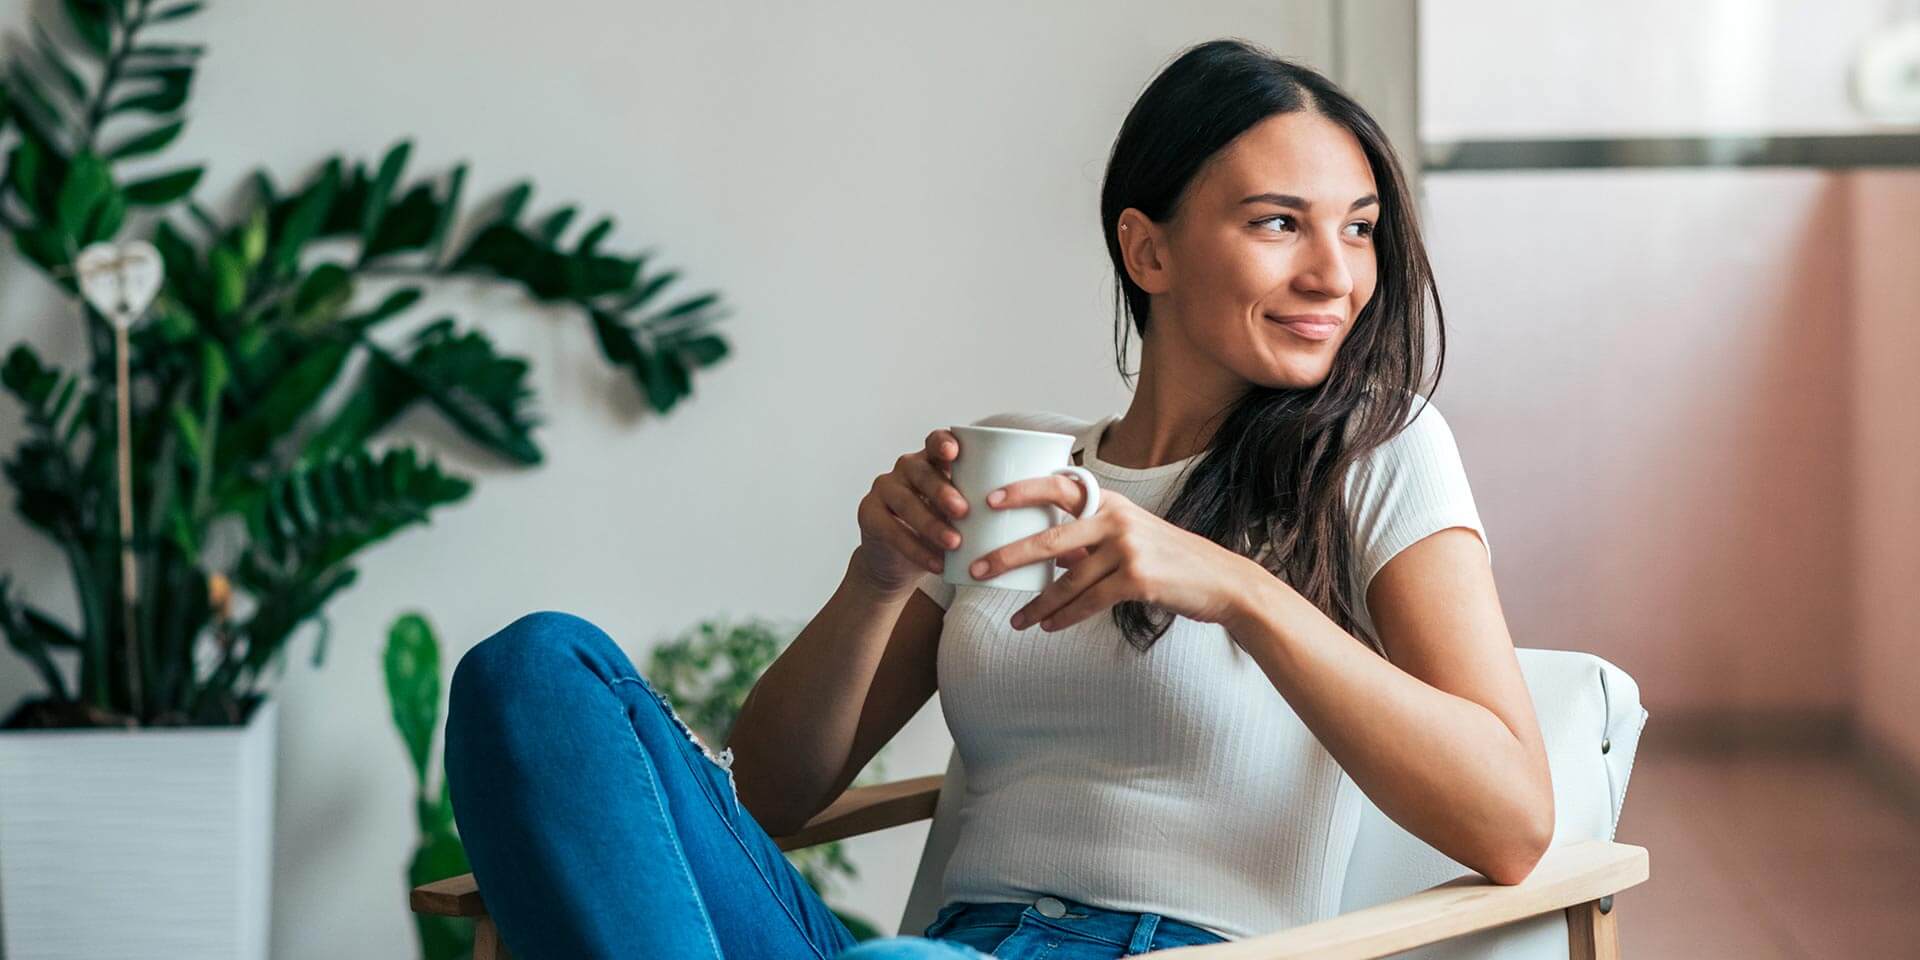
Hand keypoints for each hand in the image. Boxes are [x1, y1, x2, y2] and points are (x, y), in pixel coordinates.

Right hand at [853, 427, 971, 592]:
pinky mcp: (868, 514)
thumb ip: (980, 506)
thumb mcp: (961, 517)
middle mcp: (905, 469)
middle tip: (964, 511)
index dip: (942, 443)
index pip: (935, 443)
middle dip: (942, 490)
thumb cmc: (940, 533)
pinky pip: (891, 529)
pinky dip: (915, 549)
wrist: (899, 564)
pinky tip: (935, 564)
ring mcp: (884, 489)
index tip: (955, 452)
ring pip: (906, 501)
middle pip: (921, 471)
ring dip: (931, 523)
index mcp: (931, 461)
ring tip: (954, 543)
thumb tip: (1024, 513)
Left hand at [966, 476, 1255, 630]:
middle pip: (1050, 538)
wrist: (1220, 581)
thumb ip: (1091, 539)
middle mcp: (1116, 519)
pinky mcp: (1136, 579)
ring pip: (1066, 581)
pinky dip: (1065, 617)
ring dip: (1036, 604)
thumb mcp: (1131, 535)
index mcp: (1110, 502)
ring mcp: (1127, 549)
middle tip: (976, 568)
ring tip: (1016, 620)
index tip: (989, 500)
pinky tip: (1048, 627)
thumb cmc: (1171, 558)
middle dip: (1008, 555)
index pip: (1059, 488)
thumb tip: (1050, 557)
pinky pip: (1088, 601)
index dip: (1022, 491)